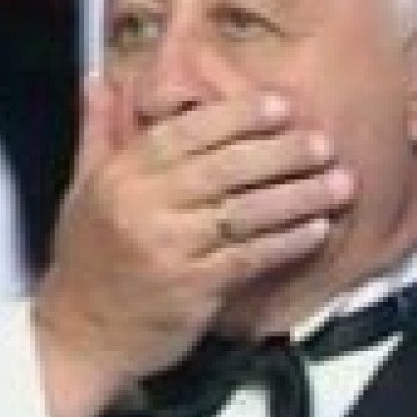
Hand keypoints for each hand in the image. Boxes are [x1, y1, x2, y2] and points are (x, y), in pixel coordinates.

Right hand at [33, 77, 354, 416]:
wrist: (77, 337)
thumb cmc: (85, 264)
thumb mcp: (80, 191)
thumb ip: (97, 132)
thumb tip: (99, 79)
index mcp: (120, 177)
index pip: (184, 133)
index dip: (236, 116)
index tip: (279, 106)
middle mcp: (143, 206)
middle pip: (223, 168)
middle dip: (280, 153)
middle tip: (323, 143)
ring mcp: (168, 248)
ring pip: (244, 211)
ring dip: (298, 196)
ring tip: (338, 184)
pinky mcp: (191, 288)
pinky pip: (249, 257)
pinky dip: (286, 242)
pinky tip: (316, 229)